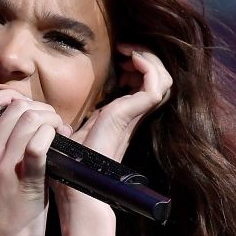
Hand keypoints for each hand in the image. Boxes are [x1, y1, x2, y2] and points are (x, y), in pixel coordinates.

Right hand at [0, 90, 72, 235]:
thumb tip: (14, 125)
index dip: (8, 97)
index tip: (26, 106)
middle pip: (14, 109)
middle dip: (40, 109)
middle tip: (53, 123)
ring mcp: (3, 169)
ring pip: (29, 121)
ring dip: (52, 120)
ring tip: (61, 132)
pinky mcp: (25, 182)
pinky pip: (39, 145)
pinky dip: (53, 135)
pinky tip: (61, 141)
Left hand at [71, 44, 171, 161]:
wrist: (75, 184)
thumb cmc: (73, 164)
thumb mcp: (80, 133)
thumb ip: (85, 123)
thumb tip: (72, 120)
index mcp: (126, 116)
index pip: (149, 85)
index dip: (140, 65)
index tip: (120, 57)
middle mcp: (135, 114)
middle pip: (161, 80)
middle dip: (147, 57)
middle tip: (124, 50)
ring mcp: (134, 114)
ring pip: (163, 80)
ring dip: (148, 58)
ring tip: (127, 53)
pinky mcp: (130, 114)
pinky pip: (154, 85)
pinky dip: (147, 66)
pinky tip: (129, 61)